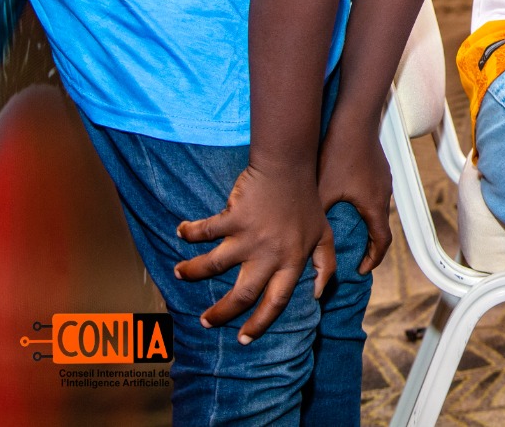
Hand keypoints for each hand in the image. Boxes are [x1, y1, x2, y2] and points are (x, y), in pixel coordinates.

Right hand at [175, 165, 335, 342]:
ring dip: (193, 271)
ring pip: (213, 265)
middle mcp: (270, 255)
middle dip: (222, 313)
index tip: (243, 339)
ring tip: (179, 273)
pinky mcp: (233, 218)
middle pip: (242, 294)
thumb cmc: (306, 201)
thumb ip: (325, 265)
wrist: (290, 166)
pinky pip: (205, 231)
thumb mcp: (324, 235)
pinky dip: (190, 232)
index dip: (260, 323)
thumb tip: (319, 295)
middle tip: (205, 322)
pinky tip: (181, 231)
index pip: (276, 301)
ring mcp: (249, 237)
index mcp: (292, 261)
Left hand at [316, 127, 393, 275]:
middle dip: (368, 242)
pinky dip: (364, 203)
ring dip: (365, 220)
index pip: (382, 242)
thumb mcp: (322, 191)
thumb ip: (317, 217)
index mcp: (374, 205)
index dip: (373, 259)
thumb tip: (303, 237)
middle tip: (353, 253)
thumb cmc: (338, 155)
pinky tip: (346, 196)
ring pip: (377, 207)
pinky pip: (374, 191)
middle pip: (380, 225)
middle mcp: (384, 194)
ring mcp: (384, 178)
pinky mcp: (379, 166)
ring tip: (347, 226)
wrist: (353, 120)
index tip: (361, 270)